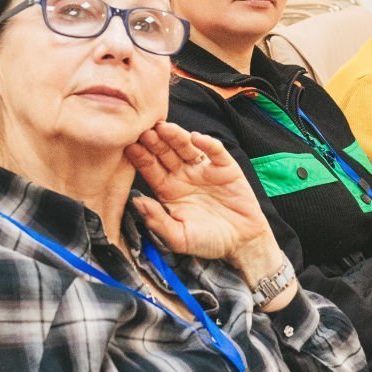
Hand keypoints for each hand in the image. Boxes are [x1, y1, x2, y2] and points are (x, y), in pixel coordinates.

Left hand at [127, 123, 277, 264]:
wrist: (242, 243)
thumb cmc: (208, 241)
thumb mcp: (179, 238)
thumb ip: (158, 221)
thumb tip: (136, 201)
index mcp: (167, 189)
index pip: (150, 168)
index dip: (140, 157)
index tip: (129, 147)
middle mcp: (182, 175)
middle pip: (165, 153)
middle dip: (155, 142)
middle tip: (144, 132)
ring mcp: (203, 169)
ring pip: (186, 147)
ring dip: (176, 136)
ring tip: (164, 128)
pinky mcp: (225, 167)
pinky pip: (215, 151)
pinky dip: (207, 143)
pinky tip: (197, 138)